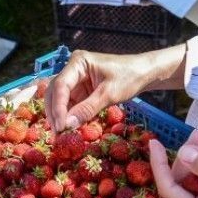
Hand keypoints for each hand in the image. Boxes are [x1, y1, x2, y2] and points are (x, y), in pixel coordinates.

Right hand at [45, 45, 186, 131]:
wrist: (143, 73)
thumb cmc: (129, 77)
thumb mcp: (109, 94)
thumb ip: (87, 109)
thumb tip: (68, 125)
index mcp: (78, 62)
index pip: (61, 85)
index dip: (58, 107)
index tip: (60, 126)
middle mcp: (73, 69)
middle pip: (55, 92)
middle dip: (55, 113)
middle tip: (56, 134)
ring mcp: (76, 80)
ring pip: (60, 99)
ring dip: (59, 116)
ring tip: (60, 135)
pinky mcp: (81, 90)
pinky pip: (70, 104)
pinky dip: (69, 116)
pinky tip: (68, 129)